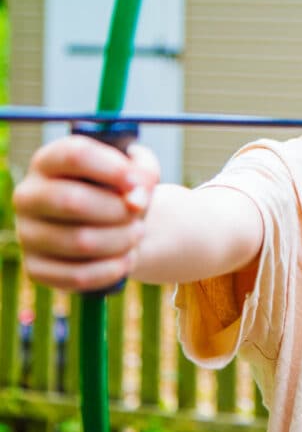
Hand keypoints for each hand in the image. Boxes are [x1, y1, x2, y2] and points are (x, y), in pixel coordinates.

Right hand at [13, 135, 159, 290]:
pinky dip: (111, 269)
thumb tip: (135, 200)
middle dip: (118, 211)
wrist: (114, 224)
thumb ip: (144, 175)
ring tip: (137, 233)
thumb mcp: (138, 172)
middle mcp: (29, 195)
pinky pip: (77, 276)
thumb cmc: (123, 190)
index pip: (76, 156)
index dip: (113, 169)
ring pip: (80, 242)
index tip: (138, 183)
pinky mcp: (36, 269)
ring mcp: (27, 233)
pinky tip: (126, 259)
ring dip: (121, 240)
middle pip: (72, 201)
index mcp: (50, 160)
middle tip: (138, 214)